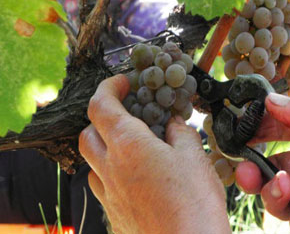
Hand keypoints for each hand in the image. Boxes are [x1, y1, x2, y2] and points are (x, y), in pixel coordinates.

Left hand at [79, 75, 229, 233]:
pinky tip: (136, 178)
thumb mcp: (194, 157)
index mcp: (128, 145)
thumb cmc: (194, 203)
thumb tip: (173, 123)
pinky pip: (103, 187)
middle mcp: (110, 168)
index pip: (101, 105)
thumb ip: (180, 133)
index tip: (123, 83)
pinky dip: (113, 174)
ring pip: (92, 162)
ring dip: (105, 148)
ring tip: (133, 148)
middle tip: (127, 116)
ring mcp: (109, 194)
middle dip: (102, 118)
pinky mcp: (114, 215)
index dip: (109, 87)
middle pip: (87, 134)